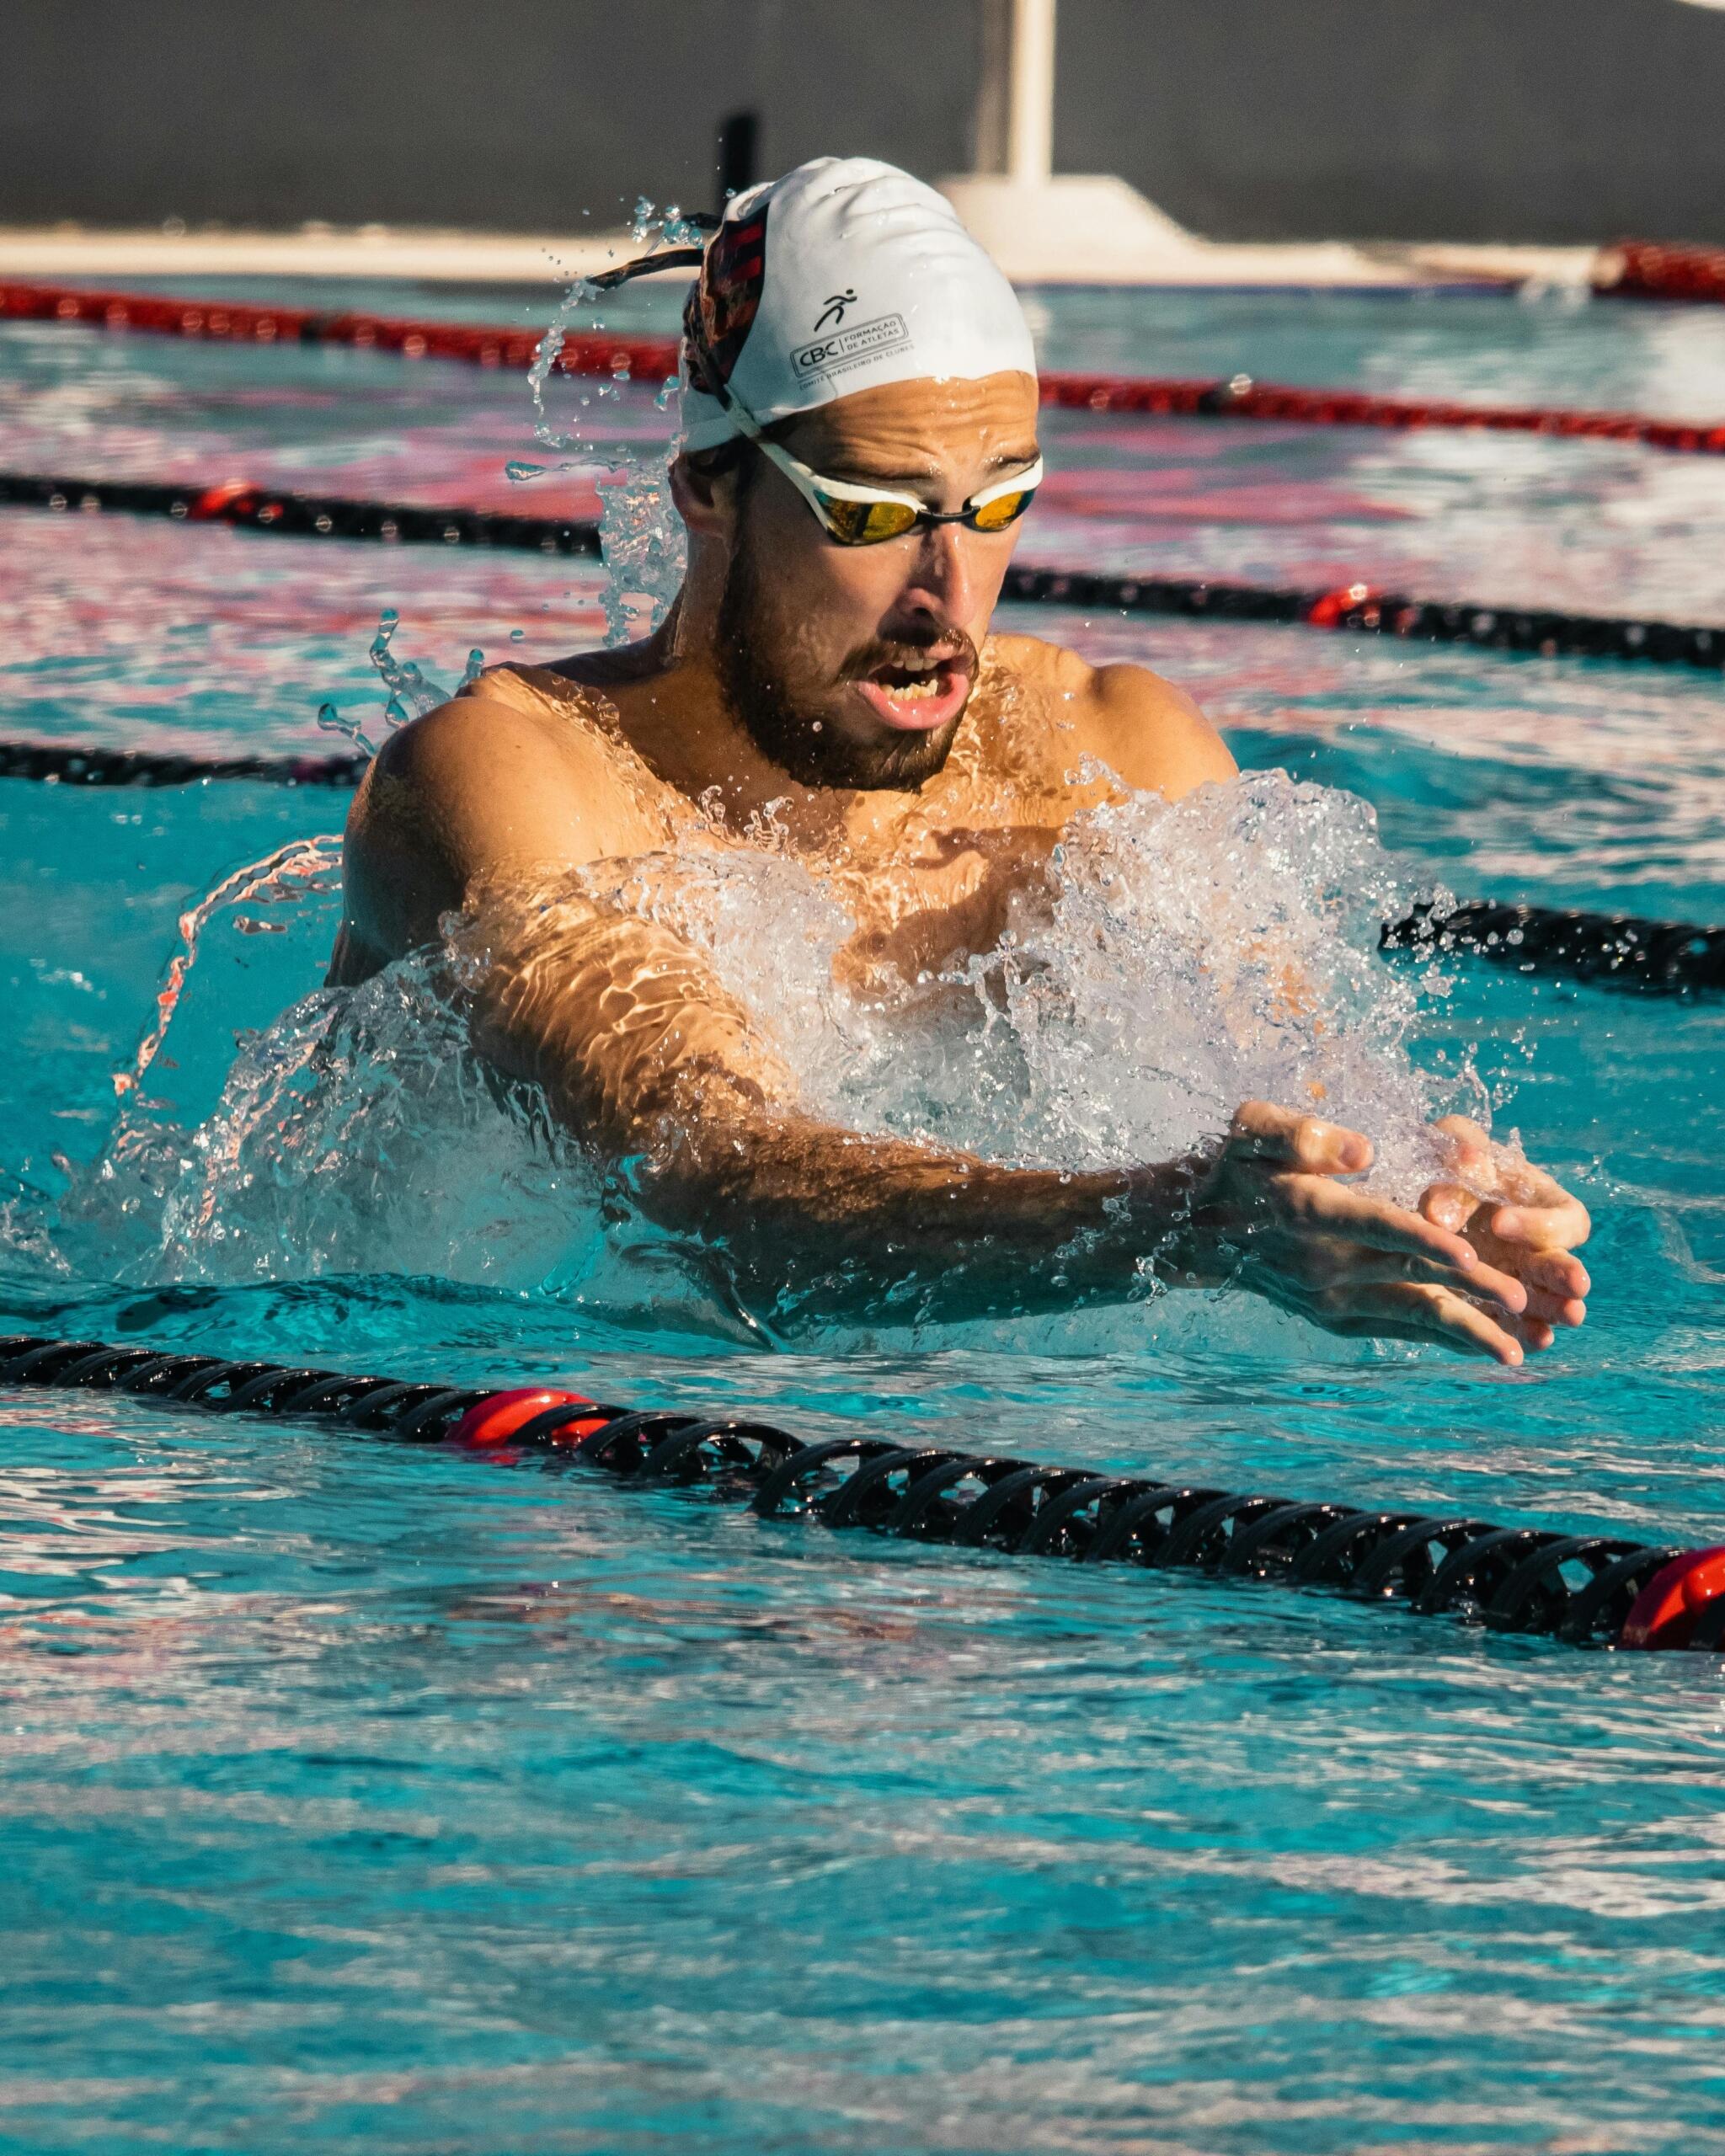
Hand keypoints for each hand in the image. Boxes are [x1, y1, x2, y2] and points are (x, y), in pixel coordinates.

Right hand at [1169, 1100, 1541, 1363]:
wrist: (1197, 1228)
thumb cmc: (1237, 1165)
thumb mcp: (1252, 1129)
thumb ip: (1303, 1133)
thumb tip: (1363, 1149)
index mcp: (1307, 1210)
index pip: (1374, 1225)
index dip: (1421, 1239)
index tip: (1468, 1252)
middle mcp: (1319, 1262)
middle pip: (1406, 1276)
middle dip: (1468, 1291)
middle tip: (1523, 1301)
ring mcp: (1327, 1298)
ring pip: (1408, 1315)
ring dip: (1465, 1332)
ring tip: (1516, 1349)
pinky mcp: (1333, 1318)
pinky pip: (1396, 1328)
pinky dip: (1441, 1338)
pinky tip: (1484, 1343)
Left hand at [1416, 1114, 1589, 1355]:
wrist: (1408, 1192)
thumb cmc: (1441, 1159)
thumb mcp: (1450, 1142)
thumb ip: (1461, 1148)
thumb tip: (1464, 1173)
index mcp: (1540, 1203)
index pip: (1563, 1216)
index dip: (1538, 1222)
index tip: (1499, 1223)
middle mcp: (1535, 1246)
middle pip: (1563, 1266)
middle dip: (1566, 1278)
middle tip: (1575, 1288)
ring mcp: (1515, 1279)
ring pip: (1541, 1304)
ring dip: (1546, 1317)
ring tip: (1547, 1333)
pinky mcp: (1488, 1305)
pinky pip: (1505, 1325)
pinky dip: (1507, 1336)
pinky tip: (1510, 1350)